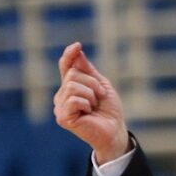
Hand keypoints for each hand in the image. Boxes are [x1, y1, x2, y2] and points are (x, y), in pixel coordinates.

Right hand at [54, 42, 129, 163]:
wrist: (115, 130)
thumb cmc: (109, 109)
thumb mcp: (101, 85)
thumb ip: (88, 70)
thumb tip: (77, 51)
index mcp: (70, 86)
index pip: (66, 66)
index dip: (69, 55)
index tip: (77, 45)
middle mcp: (62, 95)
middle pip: (73, 74)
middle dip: (93, 83)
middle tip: (100, 97)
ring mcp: (60, 107)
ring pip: (72, 86)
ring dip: (91, 94)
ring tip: (94, 106)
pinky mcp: (63, 117)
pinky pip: (73, 99)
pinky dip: (86, 103)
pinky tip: (88, 112)